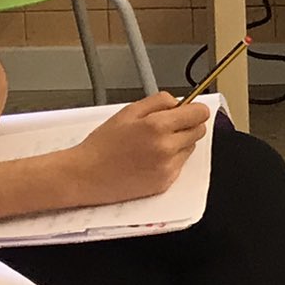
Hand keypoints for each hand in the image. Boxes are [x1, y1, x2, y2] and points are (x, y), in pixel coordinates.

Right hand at [65, 93, 211, 206]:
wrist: (85, 175)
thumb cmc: (102, 145)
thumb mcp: (128, 111)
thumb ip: (159, 101)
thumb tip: (180, 102)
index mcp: (158, 126)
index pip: (199, 114)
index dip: (195, 109)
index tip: (189, 110)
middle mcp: (166, 148)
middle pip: (199, 130)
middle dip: (187, 125)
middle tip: (166, 127)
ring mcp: (167, 167)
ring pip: (190, 148)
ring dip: (179, 143)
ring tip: (152, 144)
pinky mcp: (165, 183)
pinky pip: (180, 165)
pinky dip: (171, 160)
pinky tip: (149, 159)